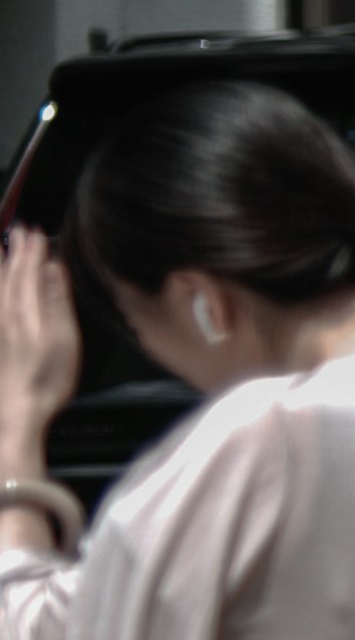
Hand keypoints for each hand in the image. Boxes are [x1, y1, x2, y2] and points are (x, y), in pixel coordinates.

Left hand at [0, 232, 76, 456]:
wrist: (18, 410)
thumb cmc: (46, 378)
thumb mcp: (63, 339)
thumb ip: (57, 300)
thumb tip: (54, 270)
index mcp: (24, 310)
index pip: (27, 271)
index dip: (33, 250)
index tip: (37, 231)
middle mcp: (4, 312)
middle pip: (7, 274)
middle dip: (14, 250)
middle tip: (19, 230)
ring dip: (0, 264)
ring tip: (1, 246)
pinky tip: (1, 287)